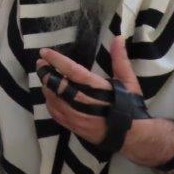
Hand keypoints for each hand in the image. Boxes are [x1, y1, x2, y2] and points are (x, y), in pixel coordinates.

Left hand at [38, 36, 173, 167]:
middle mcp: (83, 102)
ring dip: (46, 87)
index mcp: (96, 88)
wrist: (134, 136)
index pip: (71, 71)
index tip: (44, 53)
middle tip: (40, 63)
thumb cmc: (130, 106)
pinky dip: (49, 102)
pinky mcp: (74, 127)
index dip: (56, 61)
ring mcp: (76, 117)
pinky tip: (49, 95)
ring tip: (44, 77)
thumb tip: (119, 38)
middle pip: (57, 86)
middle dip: (46, 73)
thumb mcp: (128, 81)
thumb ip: (120, 59)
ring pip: (53, 100)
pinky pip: (55, 113)